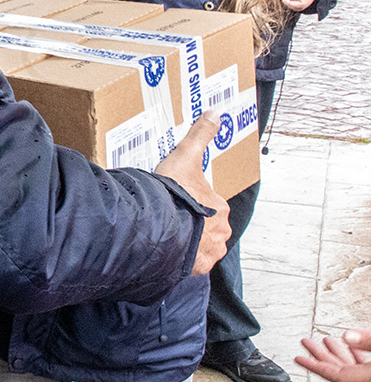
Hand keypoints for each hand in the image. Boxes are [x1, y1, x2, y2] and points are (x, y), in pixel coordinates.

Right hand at [154, 111, 230, 276]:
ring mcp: (209, 251)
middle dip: (192, 222)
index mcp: (219, 207)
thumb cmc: (173, 195)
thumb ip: (199, 135)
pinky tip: (168, 248)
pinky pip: (191, 263)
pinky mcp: (196, 267)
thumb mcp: (184, 157)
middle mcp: (220, 231)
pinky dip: (182, 258)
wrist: (161, 226)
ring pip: (200, 245)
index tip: (177, 200)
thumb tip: (214, 114)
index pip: (208, 204)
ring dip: (188, 241)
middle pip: (207, 225)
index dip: (191, 200)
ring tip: (168, 233)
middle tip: (171, 216)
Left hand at [296, 330, 370, 381]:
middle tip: (305, 343)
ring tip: (324, 341)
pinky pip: (363, 367)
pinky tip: (350, 348)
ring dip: (336, 354)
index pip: (337, 376)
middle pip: (340, 371)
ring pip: (352, 369)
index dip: (316, 367)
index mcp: (370, 378)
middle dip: (320, 356)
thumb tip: (347, 336)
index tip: (299, 359)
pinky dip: (354, 357)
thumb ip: (368, 342)